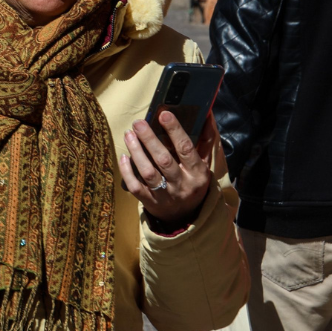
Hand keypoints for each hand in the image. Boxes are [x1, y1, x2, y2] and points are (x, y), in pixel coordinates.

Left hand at [119, 110, 217, 226]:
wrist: (186, 217)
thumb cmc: (194, 183)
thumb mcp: (204, 164)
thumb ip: (205, 139)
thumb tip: (207, 114)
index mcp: (197, 173)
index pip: (186, 149)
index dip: (175, 130)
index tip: (164, 114)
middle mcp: (181, 185)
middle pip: (164, 160)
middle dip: (150, 139)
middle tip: (139, 123)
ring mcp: (164, 195)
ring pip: (148, 173)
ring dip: (137, 152)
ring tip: (129, 134)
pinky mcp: (150, 202)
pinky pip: (136, 187)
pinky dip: (127, 171)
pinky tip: (124, 156)